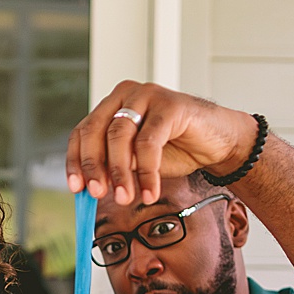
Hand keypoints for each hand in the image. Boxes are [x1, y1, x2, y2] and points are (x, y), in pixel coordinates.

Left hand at [66, 80, 259, 205]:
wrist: (217, 142)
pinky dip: (147, 172)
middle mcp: (125, 95)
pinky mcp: (170, 105)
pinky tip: (149, 191)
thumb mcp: (136, 161)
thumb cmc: (175, 149)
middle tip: (97, 194)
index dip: (76, 160)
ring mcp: (147, 95)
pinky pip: (149, 142)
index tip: (77, 188)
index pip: (82, 132)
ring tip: (126, 198)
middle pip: (96, 131)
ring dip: (120, 173)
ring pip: (120, 137)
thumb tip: (91, 187)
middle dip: (94, 166)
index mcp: (111, 106)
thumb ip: (115, 166)